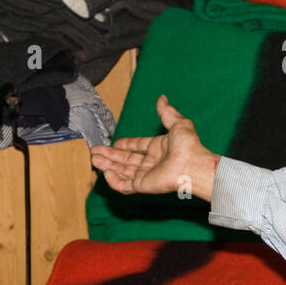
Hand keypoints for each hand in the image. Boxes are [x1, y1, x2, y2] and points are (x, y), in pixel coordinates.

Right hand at [90, 94, 219, 200]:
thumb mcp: (178, 123)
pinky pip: (124, 186)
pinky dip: (113, 181)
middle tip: (95, 151)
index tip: (115, 142)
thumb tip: (162, 98)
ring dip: (107, 165)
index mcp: (160, 149)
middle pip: (126, 160)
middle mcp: (152, 163)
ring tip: (94, 159)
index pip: (138, 147)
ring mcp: (147, 176)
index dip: (126, 145)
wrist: (192, 165)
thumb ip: (167, 112)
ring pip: (122, 172)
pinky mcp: (142, 186)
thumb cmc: (188, 146)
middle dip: (110, 155)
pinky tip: (105, 172)